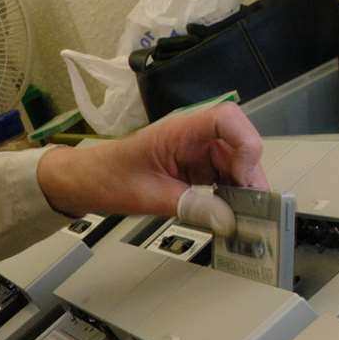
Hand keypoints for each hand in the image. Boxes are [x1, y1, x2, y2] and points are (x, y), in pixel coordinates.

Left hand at [35, 102, 269, 219]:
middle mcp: (192, 138)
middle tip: (255, 212)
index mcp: (179, 131)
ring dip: (243, 192)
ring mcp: (194, 154)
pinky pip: (221, 180)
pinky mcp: (193, 171)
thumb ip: (189, 206)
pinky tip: (230, 216)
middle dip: (250, 178)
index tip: (243, 175)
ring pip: (234, 167)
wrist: (83, 182)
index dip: (245, 143)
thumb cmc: (105, 176)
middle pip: (239, 147)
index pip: (227, 119)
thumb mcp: (147, 195)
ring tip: (245, 219)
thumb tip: (226, 219)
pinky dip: (229, 198)